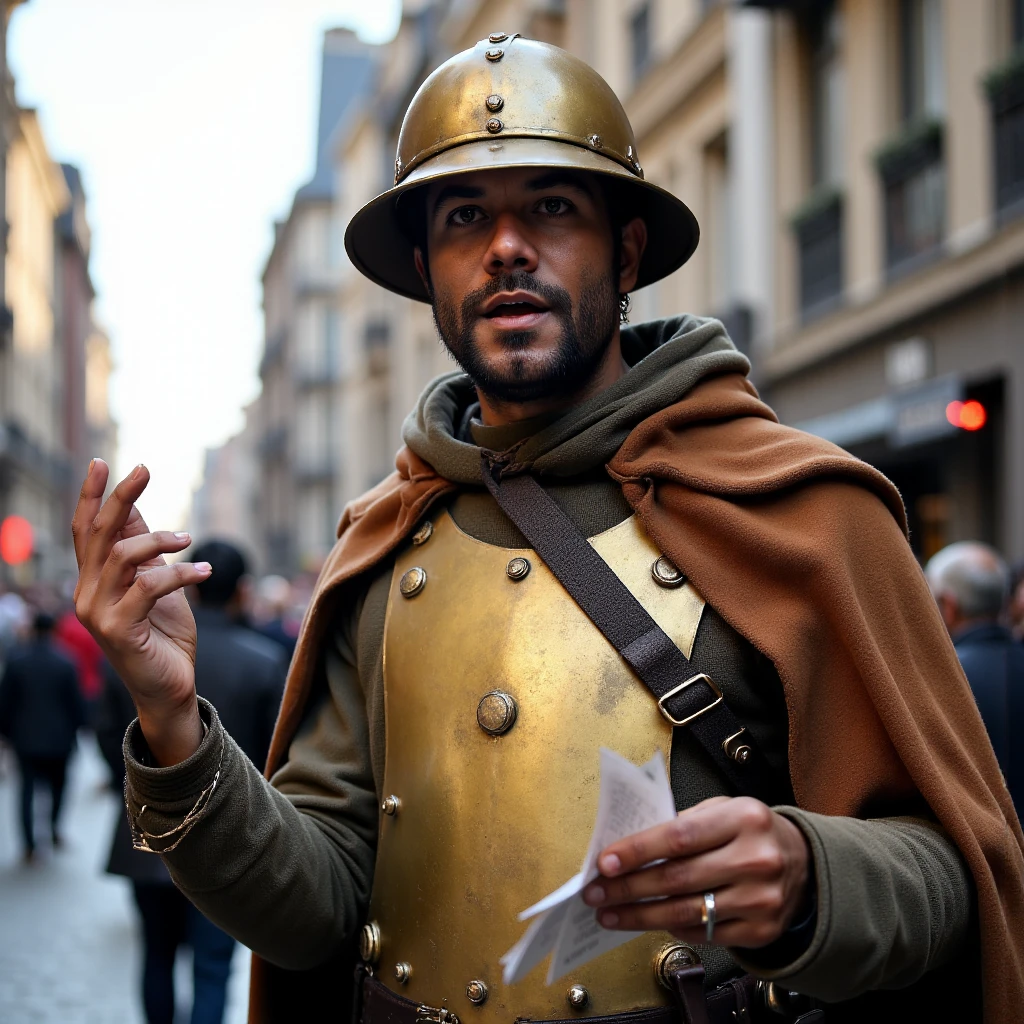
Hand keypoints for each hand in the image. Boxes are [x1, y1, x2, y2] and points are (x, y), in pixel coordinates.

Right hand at [72, 459, 208, 765]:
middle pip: (100, 534)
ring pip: (123, 556)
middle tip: (144, 468)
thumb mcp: (156, 583)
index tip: (100, 462)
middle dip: (120, 497)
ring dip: (160, 540)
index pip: (85, 530)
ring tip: (191, 540)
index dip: (91, 496)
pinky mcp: (118, 630)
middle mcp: (87, 593)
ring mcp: (98, 612)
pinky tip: (205, 571)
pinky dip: (181, 573)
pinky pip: (149, 586)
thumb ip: (142, 551)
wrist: (171, 686)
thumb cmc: (164, 635)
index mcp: (94, 580)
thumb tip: (133, 510)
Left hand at [582, 796, 811, 947]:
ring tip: (610, 914)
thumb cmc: (750, 831)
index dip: (638, 851)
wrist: (805, 864)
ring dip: (640, 916)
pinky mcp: (761, 931)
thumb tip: (628, 846)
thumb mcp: (723, 810)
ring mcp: (760, 899)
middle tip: (596, 893)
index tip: (605, 862)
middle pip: (678, 879)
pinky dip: (671, 929)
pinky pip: (703, 934)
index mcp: (743, 819)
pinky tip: (649, 922)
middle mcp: (755, 859)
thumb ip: (682, 823)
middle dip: (629, 888)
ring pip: (686, 912)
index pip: (679, 836)